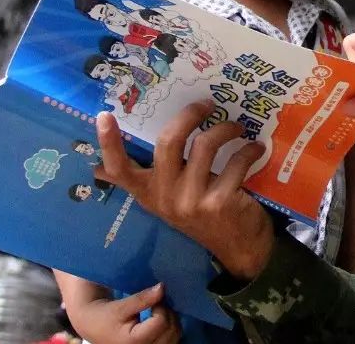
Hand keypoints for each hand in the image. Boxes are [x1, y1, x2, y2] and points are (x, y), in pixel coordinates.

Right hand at [63, 282, 181, 343]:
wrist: (95, 326)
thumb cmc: (105, 315)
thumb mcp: (120, 306)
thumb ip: (142, 298)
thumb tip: (162, 287)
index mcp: (134, 342)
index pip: (161, 322)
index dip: (160, 306)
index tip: (151, 298)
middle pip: (172, 330)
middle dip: (168, 312)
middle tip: (156, 303)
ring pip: (176, 335)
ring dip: (172, 319)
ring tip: (157, 311)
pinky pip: (173, 339)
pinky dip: (171, 327)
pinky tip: (162, 320)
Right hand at [95, 102, 273, 279]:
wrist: (240, 250)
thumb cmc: (203, 215)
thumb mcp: (169, 200)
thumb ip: (148, 180)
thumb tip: (98, 168)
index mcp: (148, 193)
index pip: (120, 170)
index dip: (109, 143)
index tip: (104, 115)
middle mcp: (165, 197)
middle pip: (168, 142)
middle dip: (190, 115)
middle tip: (207, 104)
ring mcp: (191, 201)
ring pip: (205, 145)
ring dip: (226, 129)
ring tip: (237, 127)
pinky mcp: (219, 203)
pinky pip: (236, 162)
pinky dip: (249, 151)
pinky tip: (256, 149)